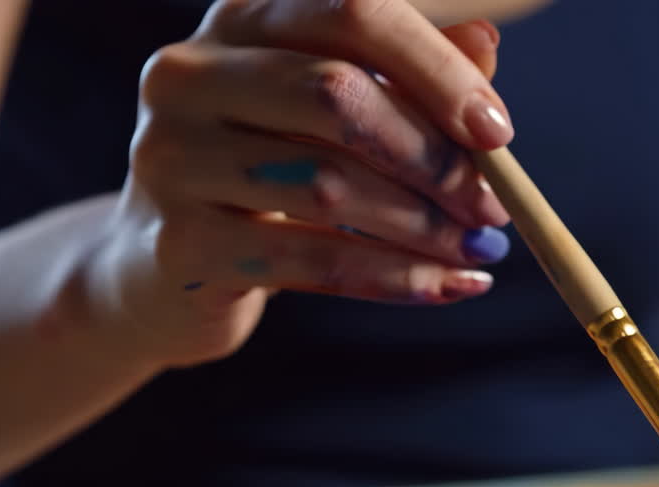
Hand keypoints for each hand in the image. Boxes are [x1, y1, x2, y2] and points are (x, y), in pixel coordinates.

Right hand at [91, 0, 512, 366]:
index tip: (498, 132)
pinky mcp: (180, 243)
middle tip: (494, 206)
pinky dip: (395, 276)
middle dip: (434, 157)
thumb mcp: (333, 113)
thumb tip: (486, 43)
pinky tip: (448, 286)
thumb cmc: (270, 172)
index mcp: (242, 18)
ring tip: (481, 250)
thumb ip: (405, 75)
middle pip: (337, 95)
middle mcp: (191, 73)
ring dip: (425, 225)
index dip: (436, 70)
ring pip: (328, 183)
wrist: (160, 269)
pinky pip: (312, 259)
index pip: (352, 11)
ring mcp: (173, 157)